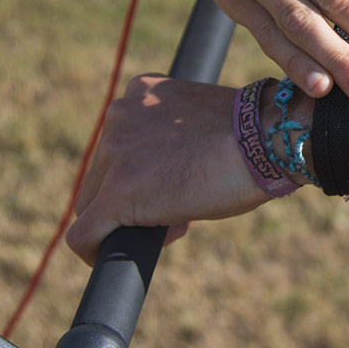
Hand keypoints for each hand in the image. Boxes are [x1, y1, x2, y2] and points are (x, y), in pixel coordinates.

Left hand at [66, 74, 276, 264]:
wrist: (264, 140)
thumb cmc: (250, 135)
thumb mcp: (201, 119)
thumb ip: (173, 134)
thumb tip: (168, 175)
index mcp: (141, 91)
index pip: (122, 141)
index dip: (146, 170)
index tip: (178, 179)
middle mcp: (119, 114)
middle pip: (104, 173)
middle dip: (137, 196)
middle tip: (181, 208)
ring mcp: (114, 154)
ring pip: (93, 204)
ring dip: (128, 220)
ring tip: (176, 223)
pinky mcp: (116, 194)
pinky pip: (84, 236)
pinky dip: (95, 252)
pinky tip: (118, 256)